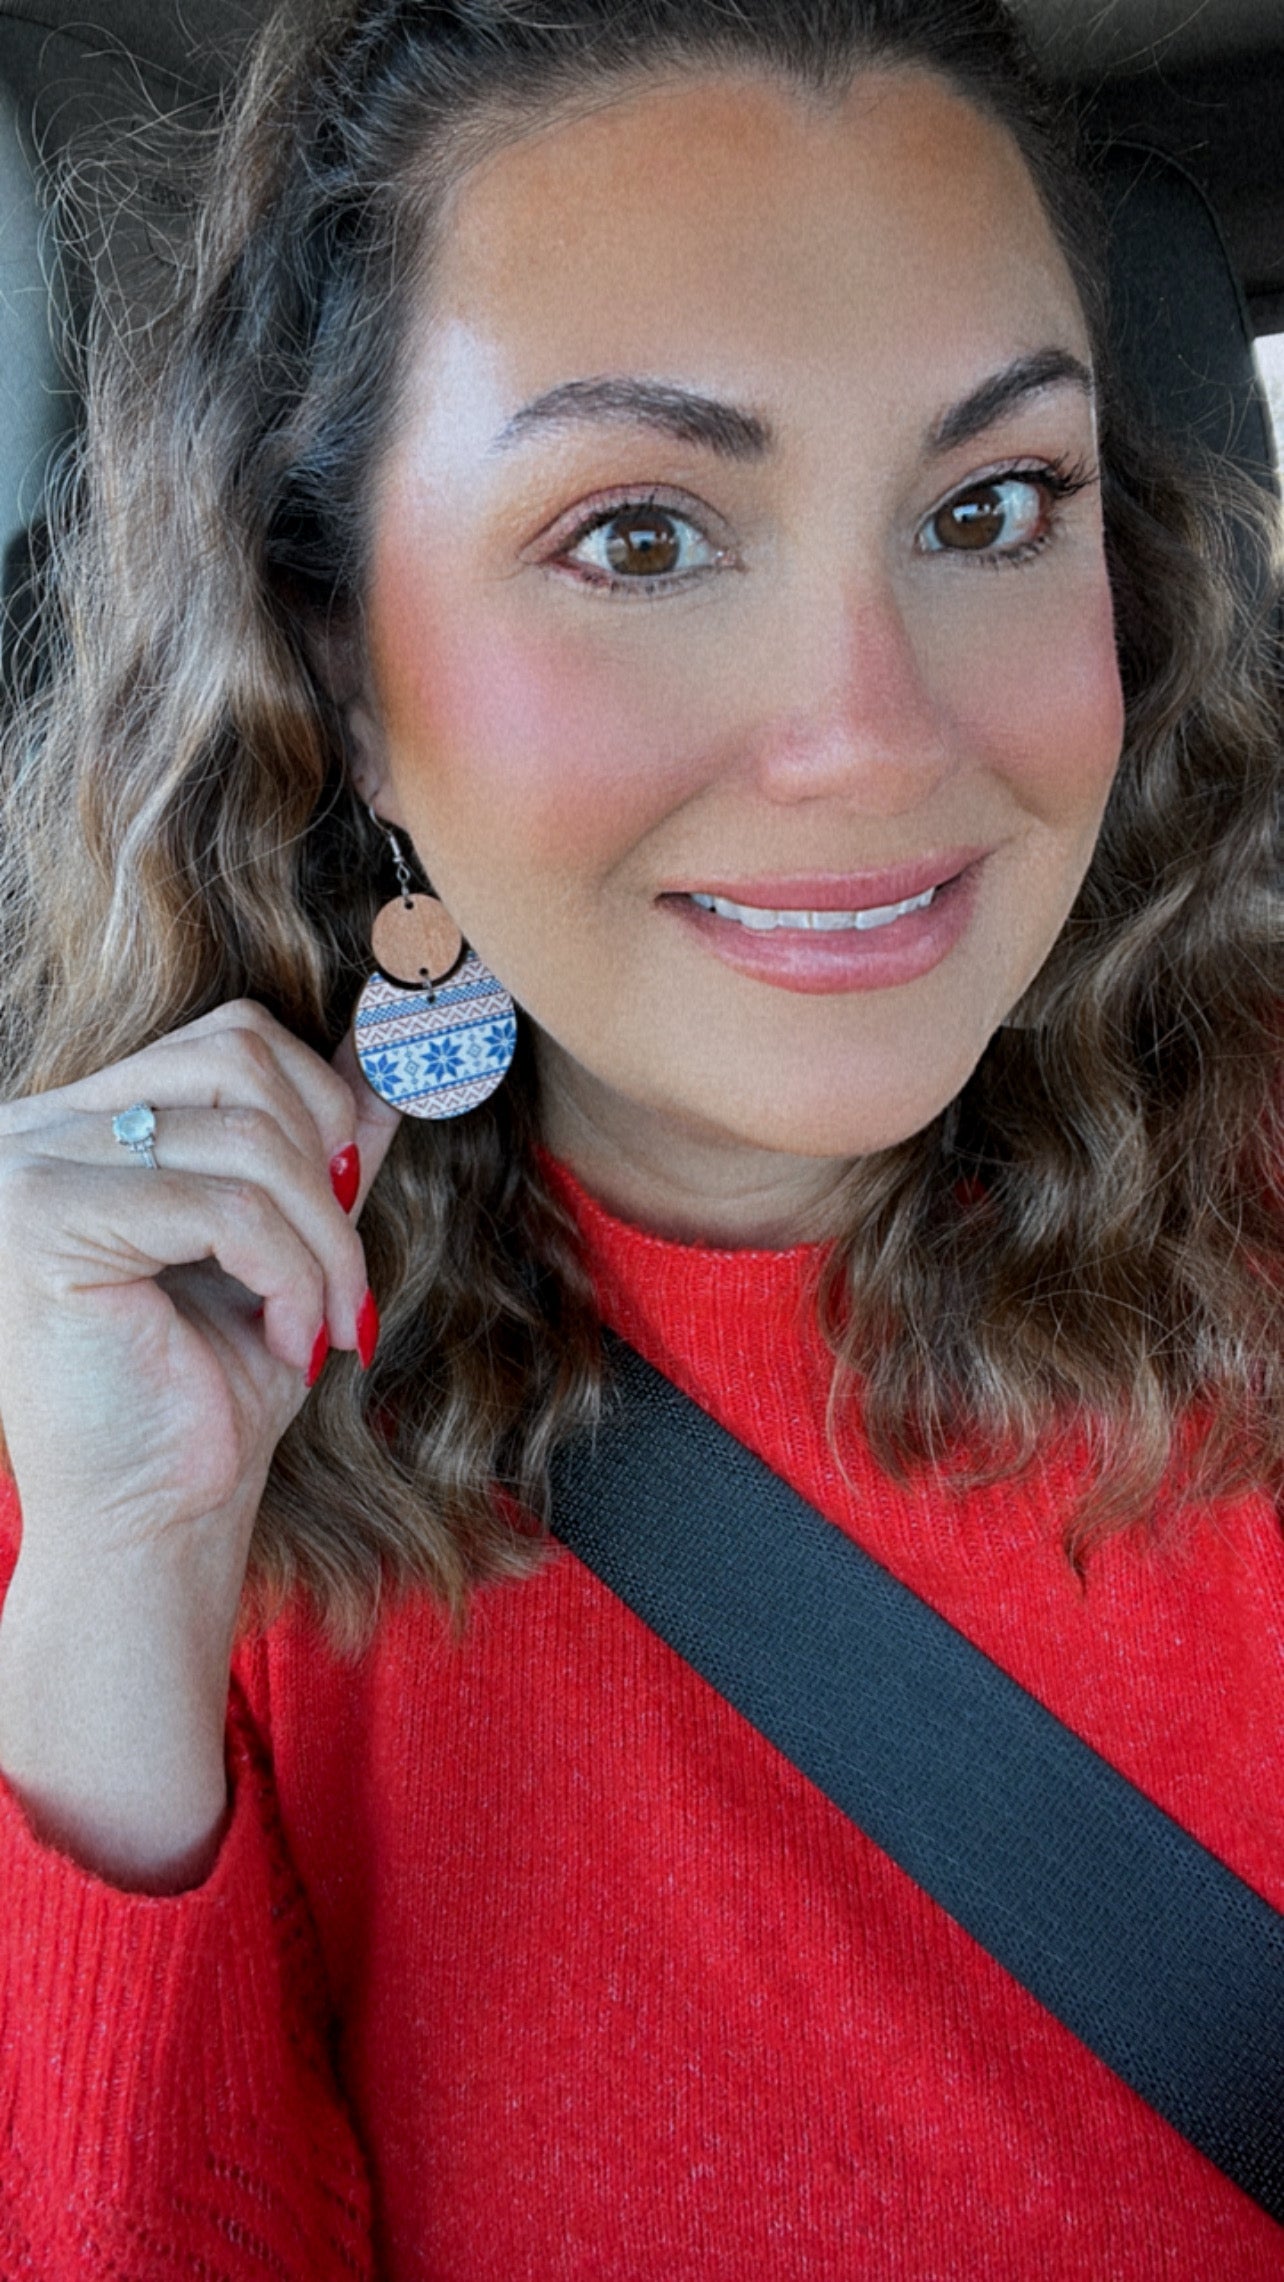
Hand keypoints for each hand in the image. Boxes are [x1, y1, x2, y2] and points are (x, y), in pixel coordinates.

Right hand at [0, 1001, 400, 1885]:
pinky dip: (289, 1274)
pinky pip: (226, 1208)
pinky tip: (284, 1338)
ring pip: (247, 1137)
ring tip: (319, 1320)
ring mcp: (29, 1169)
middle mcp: (37, 1128)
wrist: (153, 1525)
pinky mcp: (44, 1223)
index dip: (322, 1106)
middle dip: (329, 1166)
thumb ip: (319, 1147)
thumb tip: (383, 1049)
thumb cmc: (209, 1394)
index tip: (345, 1209)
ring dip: (322, 1240)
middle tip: (341, 1275)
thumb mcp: (286, 1244)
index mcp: (85, 1123)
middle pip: (241, 1056)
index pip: (231, 1037)